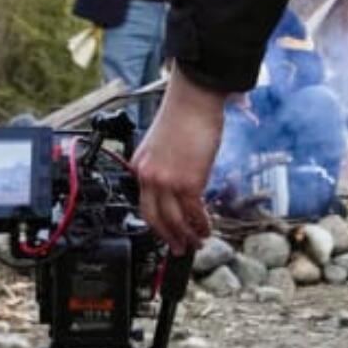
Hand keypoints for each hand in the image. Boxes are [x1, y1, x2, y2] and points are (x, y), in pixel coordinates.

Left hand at [133, 66, 225, 253]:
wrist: (193, 100)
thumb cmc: (183, 114)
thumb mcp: (162, 143)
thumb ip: (165, 164)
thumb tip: (179, 181)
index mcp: (140, 166)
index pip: (145, 202)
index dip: (157, 221)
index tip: (166, 230)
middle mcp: (149, 176)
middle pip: (155, 218)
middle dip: (169, 237)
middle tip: (179, 248)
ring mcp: (167, 181)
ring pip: (175, 220)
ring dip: (188, 235)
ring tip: (197, 243)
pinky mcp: (188, 182)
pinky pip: (194, 213)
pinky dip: (202, 224)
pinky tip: (208, 229)